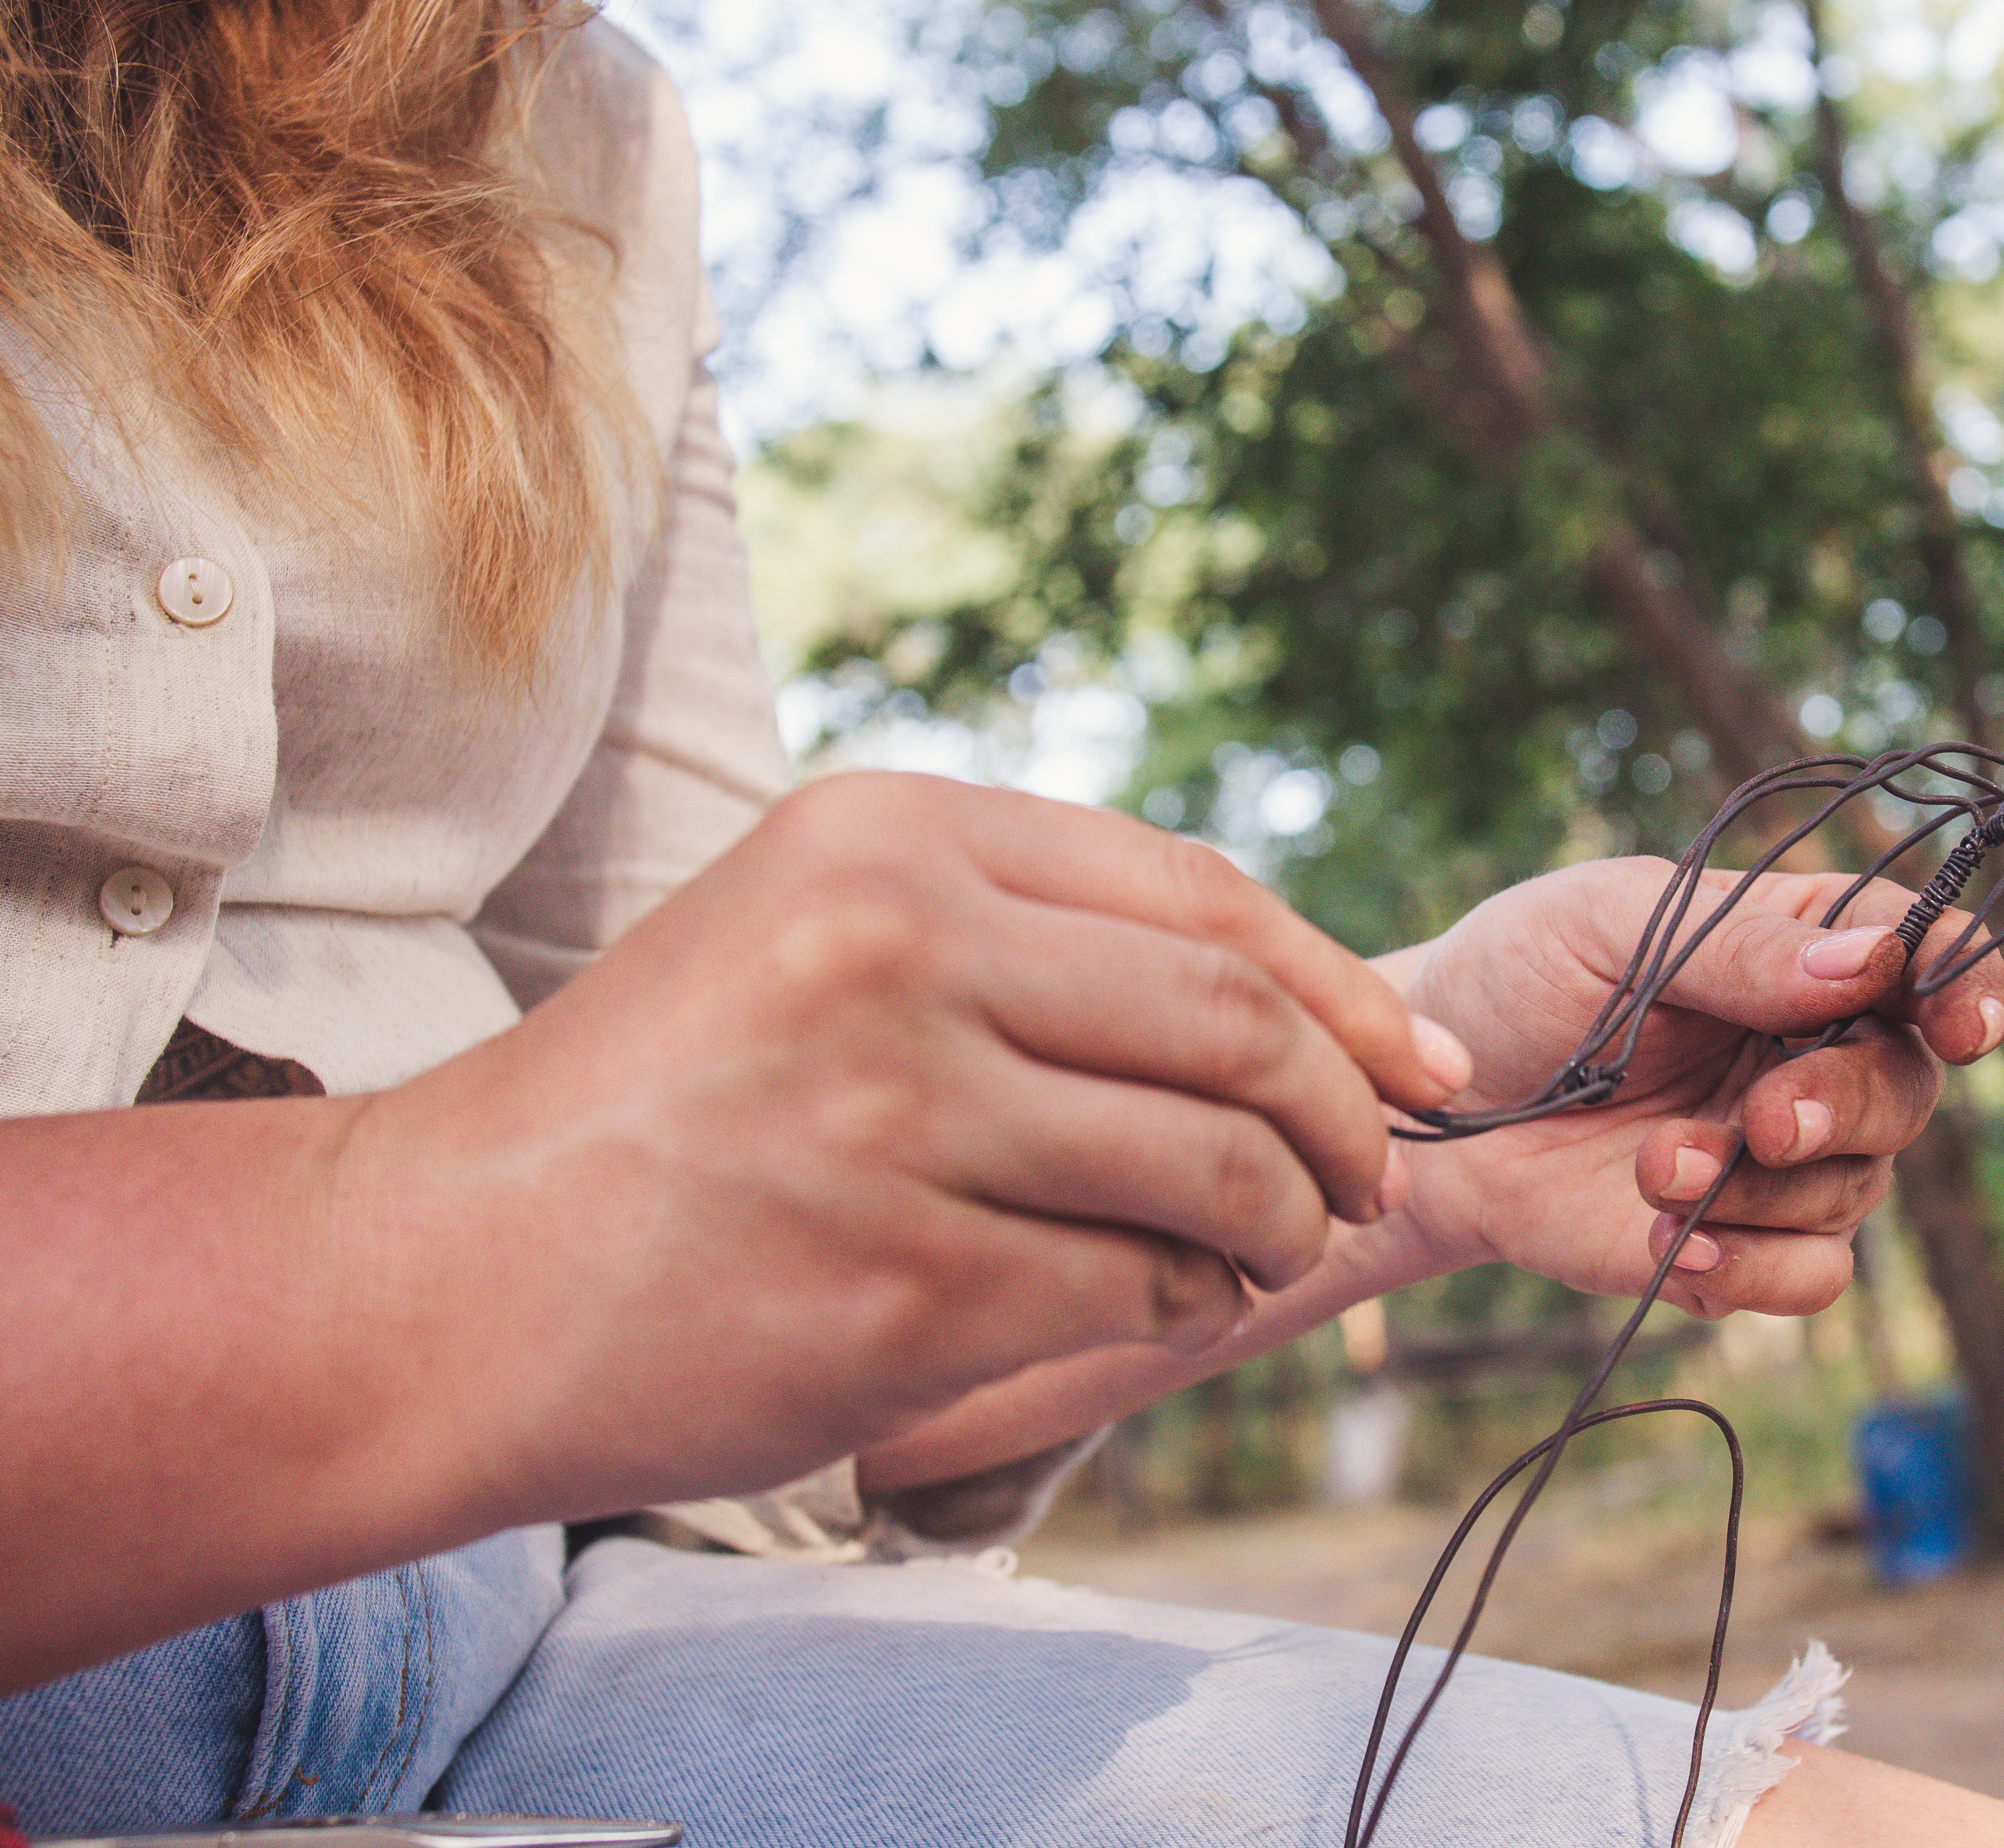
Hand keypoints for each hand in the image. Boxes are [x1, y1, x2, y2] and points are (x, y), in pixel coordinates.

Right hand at [353, 772, 1468, 1522]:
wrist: (446, 1277)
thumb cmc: (658, 1108)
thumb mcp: (818, 935)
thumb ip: (1028, 936)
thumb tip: (1286, 999)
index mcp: (890, 837)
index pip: (1200, 895)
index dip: (1342, 986)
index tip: (1419, 1063)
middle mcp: (901, 952)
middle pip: (1236, 1023)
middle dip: (1346, 1113)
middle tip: (1372, 1170)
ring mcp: (899, 1119)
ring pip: (1213, 1166)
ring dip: (1284, 1221)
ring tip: (1273, 1245)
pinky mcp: (902, 1284)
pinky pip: (1135, 1290)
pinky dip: (1185, 1304)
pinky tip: (1165, 1301)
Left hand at [1381, 861, 2003, 1319]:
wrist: (1429, 1105)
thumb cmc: (1518, 980)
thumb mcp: (1606, 923)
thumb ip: (1737, 944)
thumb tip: (1871, 960)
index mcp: (1801, 948)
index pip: (1930, 957)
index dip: (1969, 986)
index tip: (1965, 1026)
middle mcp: (1815, 1051)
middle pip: (1907, 1086)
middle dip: (1847, 1105)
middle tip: (1764, 1119)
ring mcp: (1783, 1155)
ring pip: (1857, 1189)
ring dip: (1764, 1191)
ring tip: (1653, 1167)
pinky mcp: (1739, 1241)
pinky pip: (1810, 1275)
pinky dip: (1755, 1267)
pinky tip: (1673, 1248)